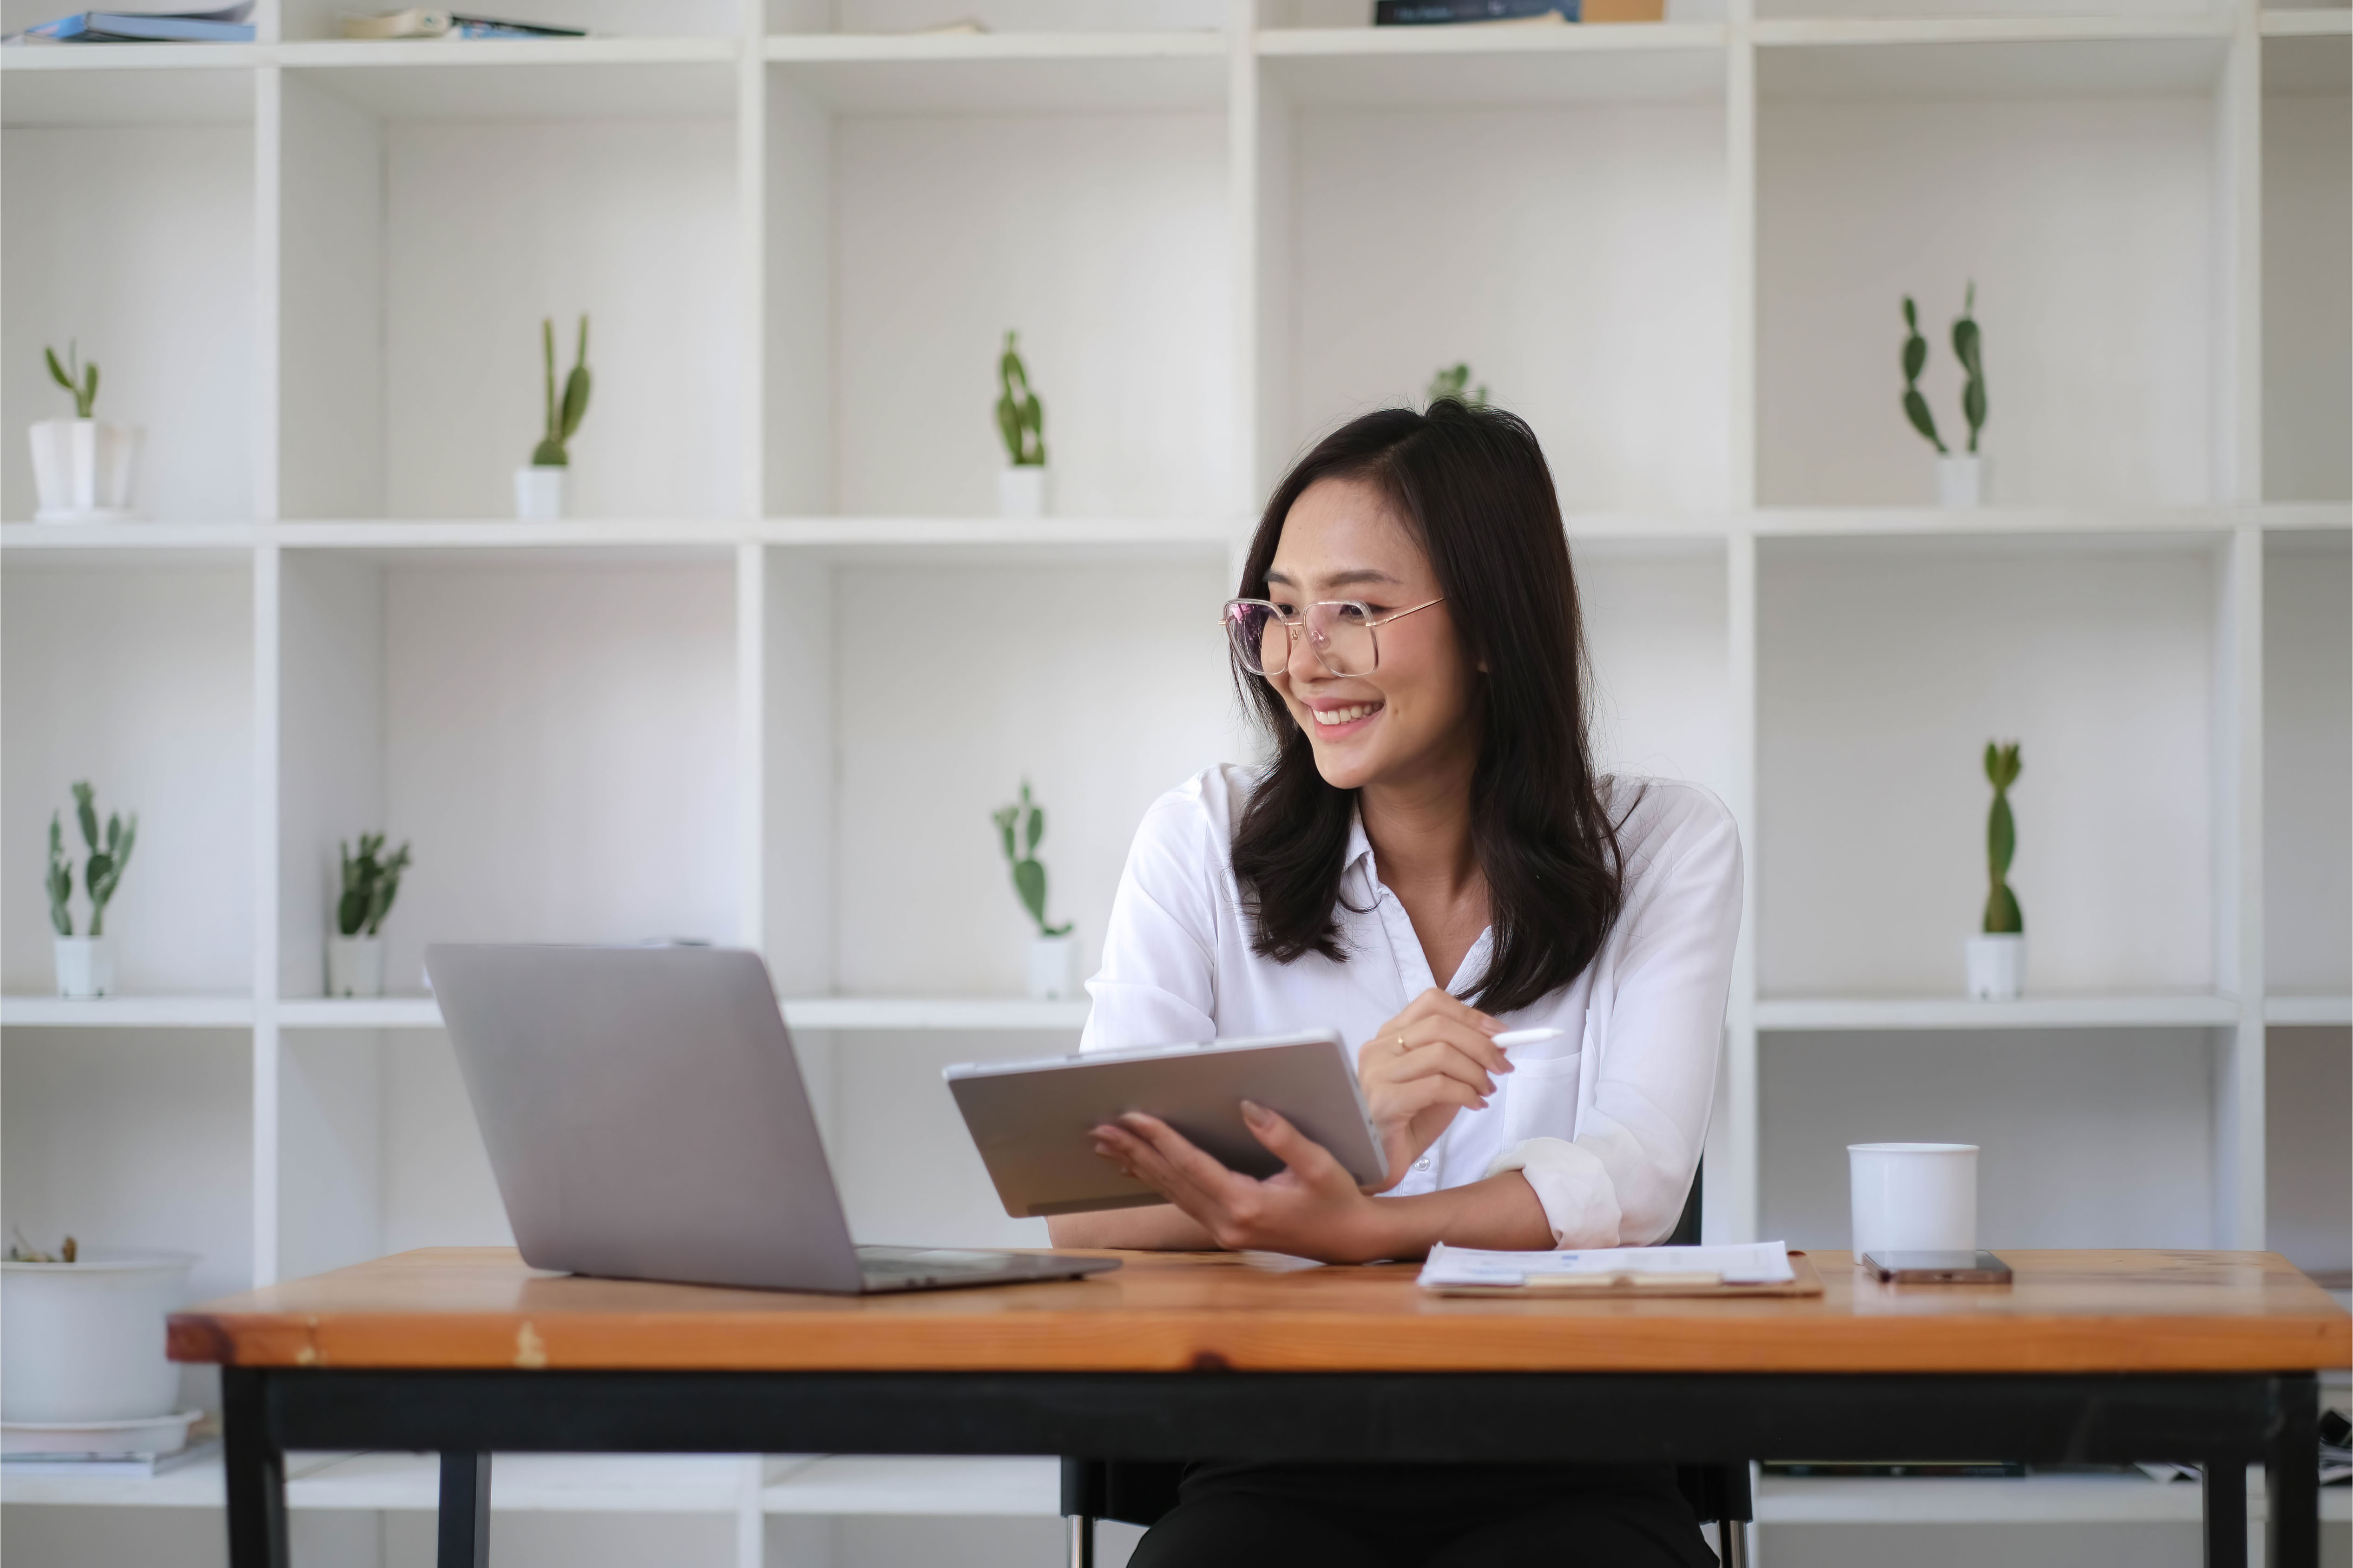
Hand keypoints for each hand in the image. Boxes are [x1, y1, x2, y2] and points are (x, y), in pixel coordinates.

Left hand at [1088, 1103, 1393, 1263]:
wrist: (1350, 1240)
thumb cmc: (1338, 1199)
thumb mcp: (1318, 1164)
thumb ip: (1282, 1136)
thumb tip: (1247, 1107)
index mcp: (1247, 1205)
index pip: (1192, 1165)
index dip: (1160, 1138)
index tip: (1133, 1117)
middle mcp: (1227, 1222)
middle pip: (1170, 1180)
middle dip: (1134, 1151)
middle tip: (1101, 1128)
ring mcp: (1223, 1230)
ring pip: (1170, 1192)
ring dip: (1137, 1165)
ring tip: (1107, 1144)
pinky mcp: (1224, 1230)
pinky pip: (1181, 1201)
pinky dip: (1157, 1179)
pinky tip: (1137, 1168)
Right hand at [1356, 987, 1511, 1189]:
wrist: (1380, 1164)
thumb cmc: (1410, 1122)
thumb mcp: (1441, 1082)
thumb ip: (1461, 1059)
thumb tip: (1499, 1042)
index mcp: (1389, 1035)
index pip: (1432, 1003)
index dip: (1471, 1015)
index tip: (1500, 1034)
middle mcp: (1378, 1047)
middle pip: (1440, 1025)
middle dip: (1481, 1044)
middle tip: (1502, 1066)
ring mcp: (1376, 1072)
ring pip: (1441, 1052)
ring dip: (1475, 1072)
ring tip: (1486, 1091)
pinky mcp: (1383, 1100)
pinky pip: (1437, 1085)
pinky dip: (1465, 1093)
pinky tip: (1474, 1105)